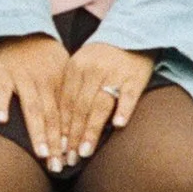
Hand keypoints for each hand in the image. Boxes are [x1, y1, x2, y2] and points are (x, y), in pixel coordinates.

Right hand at [0, 33, 69, 164]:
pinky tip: (1, 120)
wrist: (17, 25)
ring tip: (42, 153)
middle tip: (59, 165)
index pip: (67, 112)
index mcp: (60, 79)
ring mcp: (22, 76)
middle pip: (52, 115)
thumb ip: (69, 91)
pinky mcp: (2, 72)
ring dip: (37, 131)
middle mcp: (43, 80)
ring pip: (31, 108)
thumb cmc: (42, 51)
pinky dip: (0, 103)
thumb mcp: (63, 66)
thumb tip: (82, 119)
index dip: (70, 135)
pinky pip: (0, 90)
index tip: (74, 156)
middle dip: (56, 142)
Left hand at [58, 41, 153, 167]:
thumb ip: (72, 90)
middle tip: (69, 158)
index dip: (61, 128)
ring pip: (100, 105)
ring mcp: (114, 73)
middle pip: (79, 108)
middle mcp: (92, 70)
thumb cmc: (103, 56)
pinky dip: (123, 109)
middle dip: (73, 136)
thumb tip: (62, 126)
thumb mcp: (82, 65)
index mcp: (76, 67)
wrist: (132, 32)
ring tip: (85, 151)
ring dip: (91, 130)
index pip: (65, 103)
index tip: (57, 149)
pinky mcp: (134, 77)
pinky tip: (119, 125)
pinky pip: (128, 95)